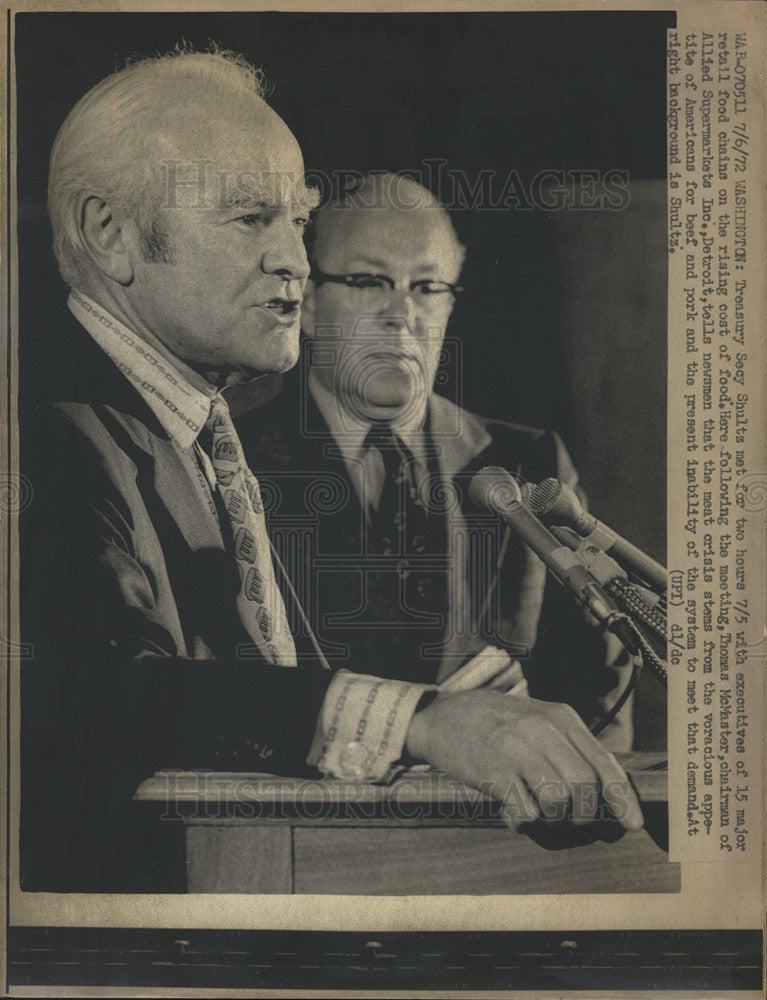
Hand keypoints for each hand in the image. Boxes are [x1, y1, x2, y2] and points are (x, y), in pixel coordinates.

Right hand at [405, 689, 643, 829]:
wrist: (440, 715)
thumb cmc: (495, 721)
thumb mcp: (537, 720)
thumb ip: (568, 746)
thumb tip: (604, 789)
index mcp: (560, 717)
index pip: (605, 763)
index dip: (623, 799)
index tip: (633, 825)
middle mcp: (542, 730)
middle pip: (586, 786)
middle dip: (585, 813)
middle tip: (572, 819)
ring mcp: (517, 750)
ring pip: (559, 801)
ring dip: (554, 818)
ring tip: (539, 811)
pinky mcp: (494, 772)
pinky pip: (525, 811)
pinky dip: (524, 821)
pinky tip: (512, 812)